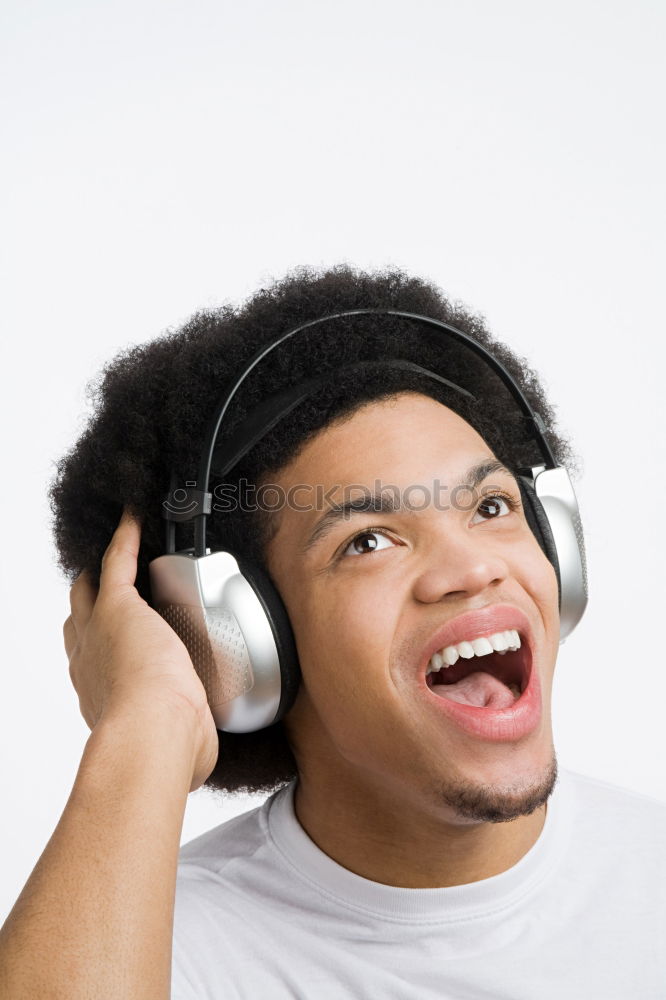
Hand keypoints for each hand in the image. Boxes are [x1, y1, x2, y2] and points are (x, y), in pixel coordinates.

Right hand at [63, 507, 218, 789]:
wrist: (153, 731)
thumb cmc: (163, 749)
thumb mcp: (173, 749)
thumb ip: (182, 743)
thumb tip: (197, 754)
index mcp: (100, 696)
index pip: (94, 664)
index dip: (103, 649)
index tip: (119, 644)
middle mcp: (90, 662)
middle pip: (80, 620)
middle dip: (90, 605)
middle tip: (107, 591)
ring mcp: (100, 631)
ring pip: (89, 590)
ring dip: (101, 571)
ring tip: (117, 553)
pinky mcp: (120, 606)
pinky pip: (117, 561)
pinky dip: (124, 537)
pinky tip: (134, 519)